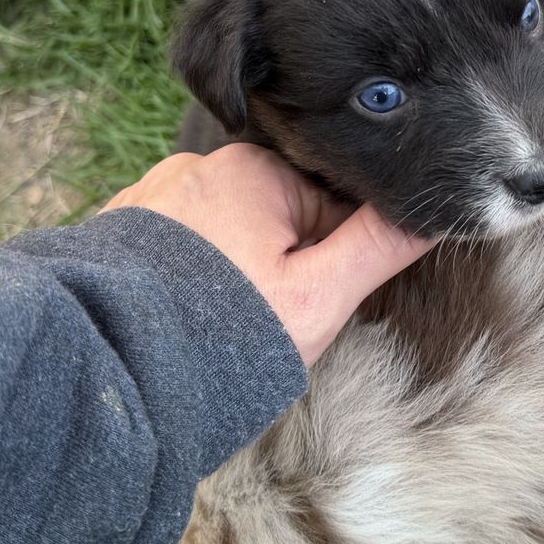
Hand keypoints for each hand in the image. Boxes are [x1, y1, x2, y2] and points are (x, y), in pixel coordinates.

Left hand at [103, 144, 434, 365]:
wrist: (108, 375)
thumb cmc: (223, 337)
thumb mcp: (318, 297)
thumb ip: (378, 246)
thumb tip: (435, 208)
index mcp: (255, 170)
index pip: (325, 205)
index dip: (331, 259)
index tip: (315, 303)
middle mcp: (197, 167)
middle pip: (271, 216)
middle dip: (277, 265)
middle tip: (263, 324)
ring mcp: (150, 197)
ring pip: (222, 233)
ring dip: (229, 271)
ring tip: (216, 327)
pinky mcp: (116, 231)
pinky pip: (175, 247)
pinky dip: (185, 278)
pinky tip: (181, 318)